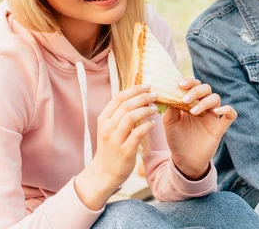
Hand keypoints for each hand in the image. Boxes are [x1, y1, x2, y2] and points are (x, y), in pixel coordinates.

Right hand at [75, 84, 157, 209]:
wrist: (104, 173)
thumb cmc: (110, 148)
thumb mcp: (109, 128)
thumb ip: (119, 114)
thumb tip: (135, 96)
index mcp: (103, 119)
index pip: (118, 98)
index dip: (133, 89)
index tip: (146, 86)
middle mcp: (107, 128)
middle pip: (126, 105)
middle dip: (142, 97)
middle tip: (155, 94)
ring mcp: (115, 140)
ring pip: (131, 117)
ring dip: (145, 110)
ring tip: (155, 108)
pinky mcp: (125, 151)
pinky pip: (138, 134)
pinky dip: (147, 126)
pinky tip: (153, 123)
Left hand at [163, 78, 236, 179]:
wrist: (184, 160)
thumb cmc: (176, 139)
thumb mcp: (169, 123)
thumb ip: (171, 108)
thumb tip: (171, 94)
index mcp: (191, 102)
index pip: (193, 85)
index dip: (189, 82)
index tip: (180, 85)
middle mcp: (203, 106)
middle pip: (206, 88)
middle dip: (196, 91)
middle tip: (185, 99)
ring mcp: (212, 116)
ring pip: (216, 98)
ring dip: (205, 101)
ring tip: (193, 112)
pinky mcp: (220, 127)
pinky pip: (231, 114)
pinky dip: (227, 109)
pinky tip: (217, 111)